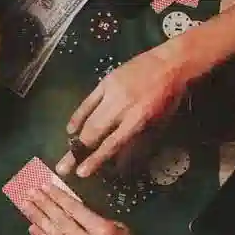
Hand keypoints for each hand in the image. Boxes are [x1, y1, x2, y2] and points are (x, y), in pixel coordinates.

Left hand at [23, 183, 170, 234]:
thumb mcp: (122, 230)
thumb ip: (97, 220)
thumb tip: (73, 208)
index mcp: (104, 232)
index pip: (75, 211)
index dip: (58, 197)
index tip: (45, 186)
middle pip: (61, 222)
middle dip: (43, 205)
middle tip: (29, 193)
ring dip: (38, 219)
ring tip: (26, 206)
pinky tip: (33, 228)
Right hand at [56, 46, 186, 177]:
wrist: (170, 62)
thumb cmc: (169, 96)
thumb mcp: (159, 121)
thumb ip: (138, 140)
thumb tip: (119, 160)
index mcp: (139, 118)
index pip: (112, 144)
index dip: (95, 159)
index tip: (81, 172)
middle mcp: (122, 107)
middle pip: (94, 133)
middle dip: (77, 152)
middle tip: (63, 167)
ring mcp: (111, 93)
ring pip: (88, 120)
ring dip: (77, 138)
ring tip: (68, 151)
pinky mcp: (105, 82)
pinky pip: (86, 103)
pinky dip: (77, 118)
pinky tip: (70, 129)